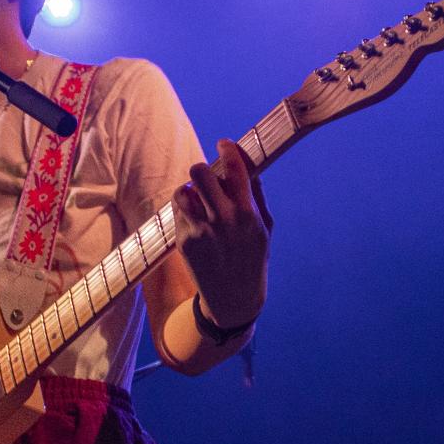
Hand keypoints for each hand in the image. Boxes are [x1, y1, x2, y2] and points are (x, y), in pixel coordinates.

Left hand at [174, 139, 271, 331]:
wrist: (233, 299)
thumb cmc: (253, 259)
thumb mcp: (265, 229)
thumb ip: (256, 197)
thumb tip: (248, 166)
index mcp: (247, 214)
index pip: (234, 169)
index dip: (227, 150)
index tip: (223, 144)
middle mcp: (223, 220)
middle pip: (200, 173)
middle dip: (202, 169)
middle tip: (207, 176)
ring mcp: (201, 231)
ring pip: (182, 191)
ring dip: (190, 190)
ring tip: (198, 200)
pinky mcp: (184, 241)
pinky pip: (179, 212)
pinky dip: (185, 210)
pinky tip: (196, 221)